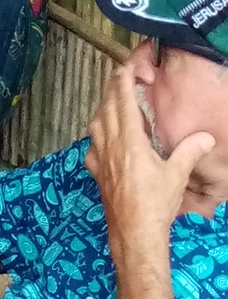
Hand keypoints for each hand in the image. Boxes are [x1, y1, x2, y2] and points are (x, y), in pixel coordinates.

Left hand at [88, 57, 214, 243]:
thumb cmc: (156, 205)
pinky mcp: (96, 172)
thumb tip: (206, 137)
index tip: (128, 64)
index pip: (122, 99)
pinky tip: (104, 137)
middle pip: (106, 106)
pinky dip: (98, 133)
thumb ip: (189, 152)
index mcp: (130, 140)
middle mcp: (110, 145)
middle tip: (122, 75)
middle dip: (113, 87)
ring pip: (96, 123)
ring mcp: (99, 158)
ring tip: (114, 101)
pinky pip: (92, 144)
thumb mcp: (176, 176)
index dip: (124, 78)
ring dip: (104, 107)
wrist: (134, 234)